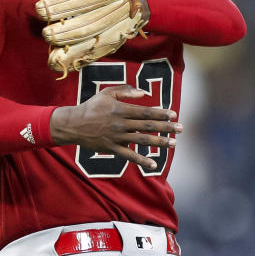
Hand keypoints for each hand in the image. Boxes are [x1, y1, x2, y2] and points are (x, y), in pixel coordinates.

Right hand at [50, 85, 181, 168]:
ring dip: (159, 142)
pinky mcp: (112, 148)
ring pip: (142, 140)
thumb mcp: (106, 93)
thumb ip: (125, 90)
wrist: (73, 124)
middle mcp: (121, 123)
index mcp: (121, 109)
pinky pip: (129, 156)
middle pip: (148, 126)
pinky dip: (142, 160)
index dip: (161, 113)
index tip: (174, 114)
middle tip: (181, 129)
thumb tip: (143, 93)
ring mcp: (117, 137)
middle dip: (166, 127)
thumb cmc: (91, 106)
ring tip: (173, 143)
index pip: (145, 111)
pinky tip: (154, 164)